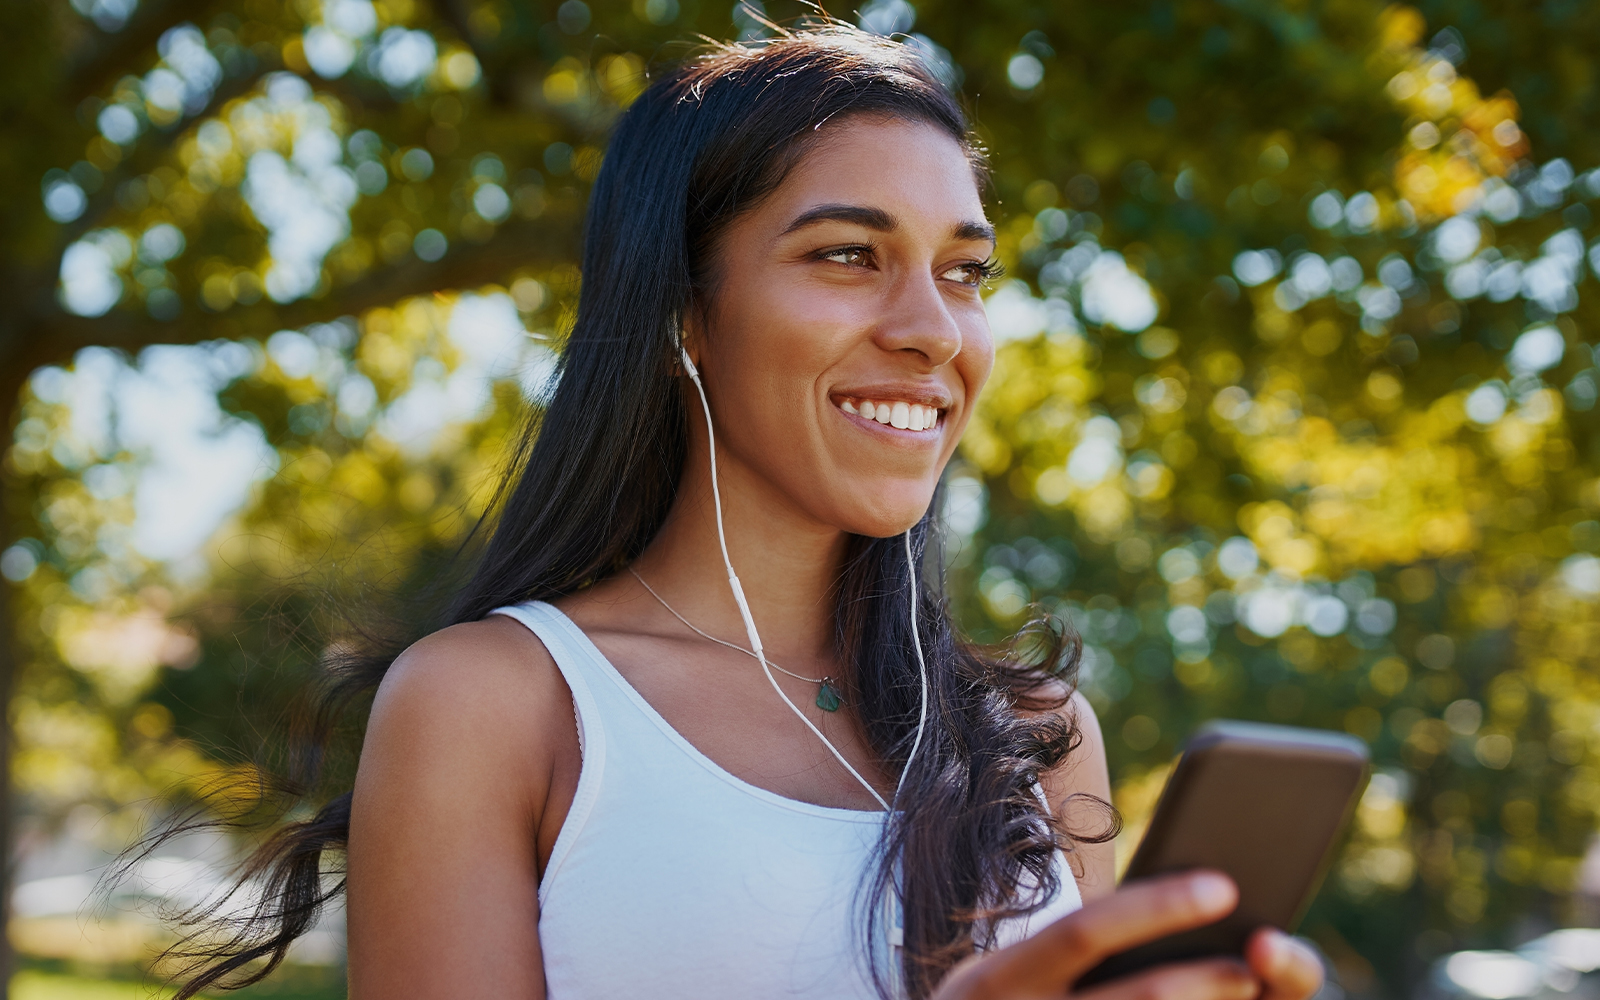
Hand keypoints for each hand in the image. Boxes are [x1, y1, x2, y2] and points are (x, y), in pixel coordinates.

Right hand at [931, 871, 1324, 999]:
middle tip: (1260, 956)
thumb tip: (1181, 910)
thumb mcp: (1003, 980)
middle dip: (1201, 977)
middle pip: (1136, 997)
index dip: (1156, 908)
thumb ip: (1063, 951)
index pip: (1084, 931)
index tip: (1223, 886)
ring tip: (1249, 988)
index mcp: (994, 979)